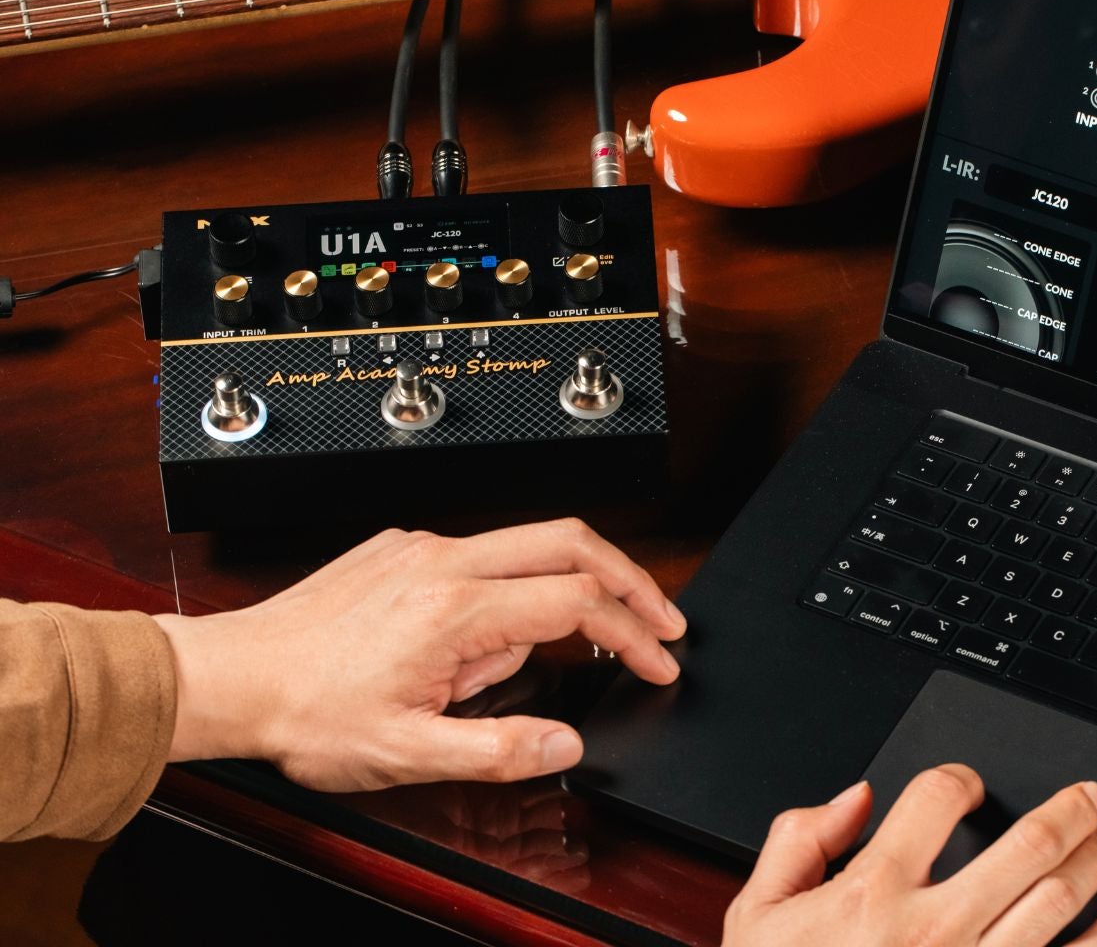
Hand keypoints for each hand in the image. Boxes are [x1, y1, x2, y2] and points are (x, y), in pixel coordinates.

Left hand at [152, 518, 684, 789]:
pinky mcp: (403, 546)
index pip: (578, 602)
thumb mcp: (408, 754)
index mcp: (456, 609)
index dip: (634, 632)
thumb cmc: (307, 713)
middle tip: (663, 618)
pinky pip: (484, 553)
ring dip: (566, 588)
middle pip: (572, 541)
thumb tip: (566, 743)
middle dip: (632, 579)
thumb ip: (499, 751)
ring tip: (525, 665)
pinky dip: (513, 585)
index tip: (658, 660)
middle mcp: (445, 561)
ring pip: (529, 542)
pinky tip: (485, 639)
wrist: (233, 677)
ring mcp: (424, 546)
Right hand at [723, 765, 1096, 946]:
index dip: (959, 777)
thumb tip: (854, 799)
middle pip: (1027, 846)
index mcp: (873, 892)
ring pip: (1059, 902)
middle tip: (1090, 798)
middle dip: (1069, 812)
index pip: (936, 797)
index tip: (969, 784)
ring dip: (1096, 863)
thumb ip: (799, 842)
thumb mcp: (759, 916)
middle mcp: (933, 929)